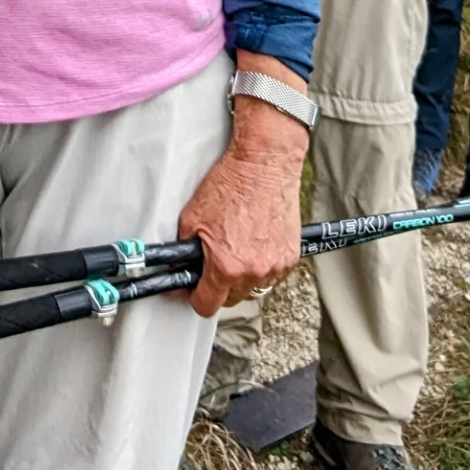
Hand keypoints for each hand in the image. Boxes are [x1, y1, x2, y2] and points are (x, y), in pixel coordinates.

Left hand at [177, 114, 304, 317]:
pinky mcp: (291, 257)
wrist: (264, 164)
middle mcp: (254, 271)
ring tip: (236, 248)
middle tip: (212, 263)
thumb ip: (182, 251)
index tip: (192, 288)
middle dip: (218, 286)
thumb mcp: (191, 217)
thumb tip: (178, 270)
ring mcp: (275, 266)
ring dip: (242, 277)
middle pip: (230, 299)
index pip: (207, 305)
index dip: (194, 297)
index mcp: (227, 266)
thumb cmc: (231, 184)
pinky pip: (272, 274)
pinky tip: (254, 244)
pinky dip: (261, 266)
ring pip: (253, 288)